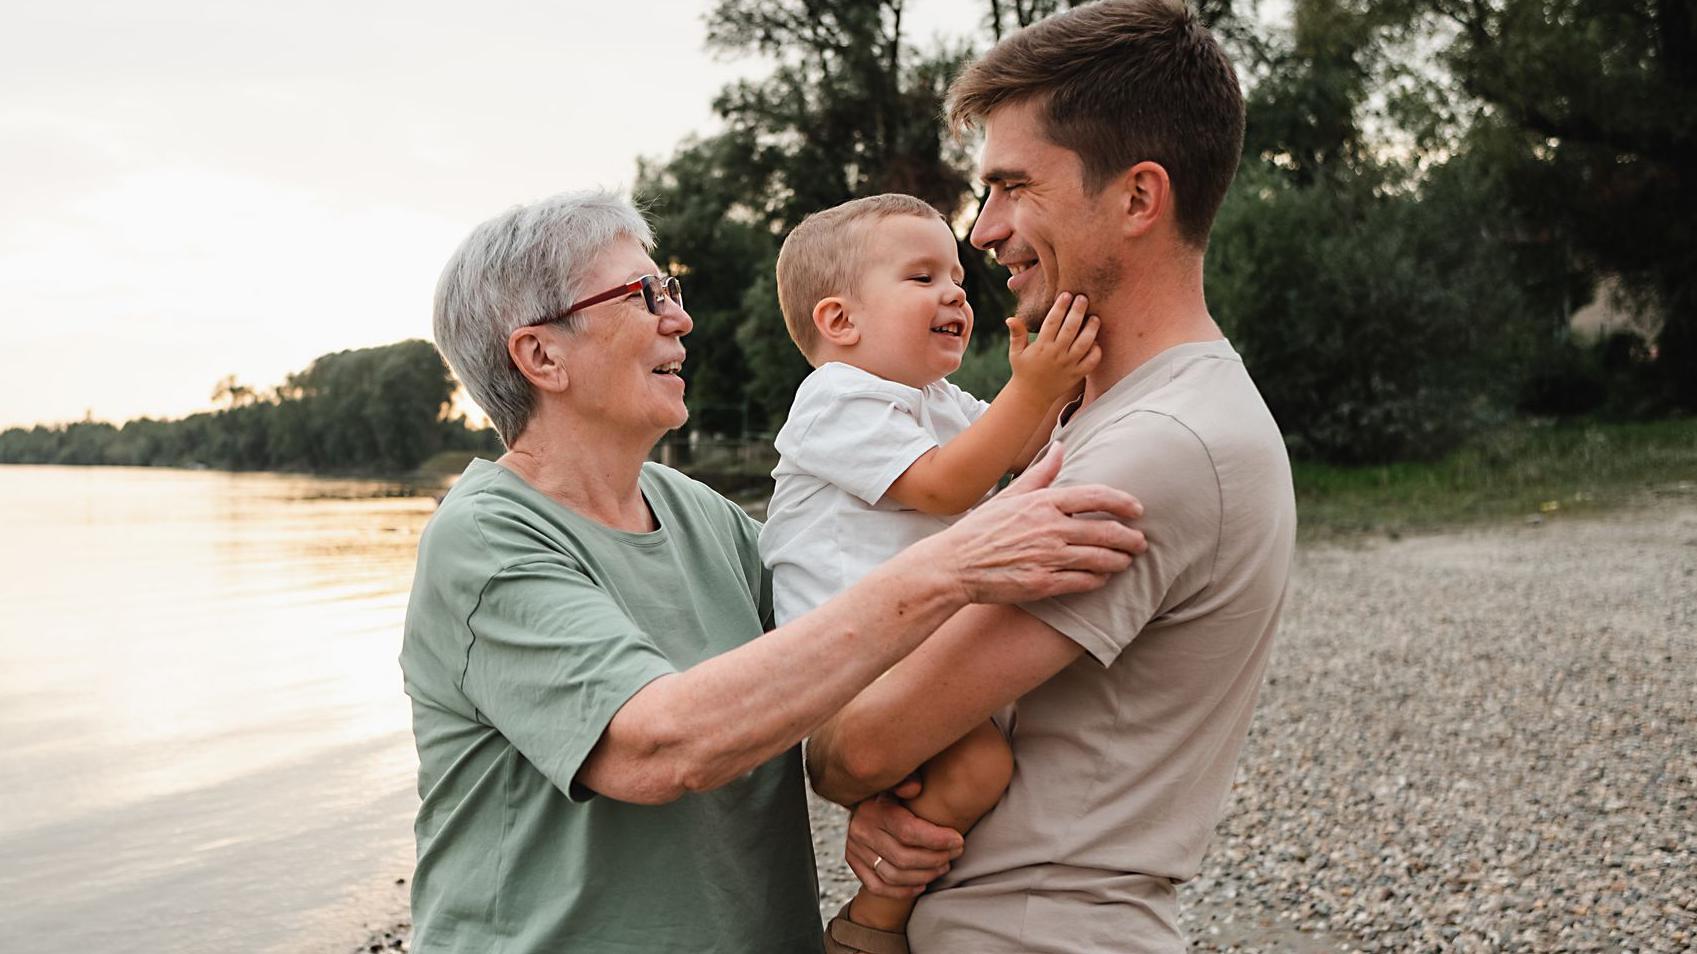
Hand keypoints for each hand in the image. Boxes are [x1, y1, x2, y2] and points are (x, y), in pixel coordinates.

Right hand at [844, 779, 963, 898]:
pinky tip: (922, 883)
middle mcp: (862, 832)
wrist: (860, 801)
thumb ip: (907, 781)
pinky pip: (879, 887)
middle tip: (955, 853)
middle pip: (904, 858)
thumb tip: (914, 788)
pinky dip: (903, 891)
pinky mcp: (855, 865)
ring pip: (894, 876)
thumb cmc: (890, 793)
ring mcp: (856, 851)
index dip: (937, 840)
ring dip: (925, 875)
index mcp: (874, 810)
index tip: (958, 840)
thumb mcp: (897, 782)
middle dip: (936, 859)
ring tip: (943, 866)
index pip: (908, 832)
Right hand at [916, 441, 1145, 604]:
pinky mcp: (1043, 584)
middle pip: (1105, 531)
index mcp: (1043, 502)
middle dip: (1130, 537)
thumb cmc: (981, 529)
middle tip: (1140, 541)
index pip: (1095, 497)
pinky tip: (1103, 578)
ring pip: (1099, 558)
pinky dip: (1098, 580)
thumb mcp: (1010, 494)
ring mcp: (1048, 557)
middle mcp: (1050, 528)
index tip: (1137, 508)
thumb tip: (1060, 447)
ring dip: (1119, 560)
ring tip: (1127, 561)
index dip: (1122, 502)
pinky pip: (1083, 582)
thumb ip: (1041, 472)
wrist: (954, 565)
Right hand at [1005, 292, 1100, 404]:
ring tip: (1095, 318)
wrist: (1031, 396)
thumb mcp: (1016, 352)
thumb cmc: (1024, 370)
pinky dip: (1096, 351)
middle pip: (1070, 329)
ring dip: (1091, 329)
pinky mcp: (1077, 374)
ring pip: (1084, 344)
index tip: (1066, 295)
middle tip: (1083, 298)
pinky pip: (1091, 361)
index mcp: (1041, 346)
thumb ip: (1016, 334)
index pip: (1052, 322)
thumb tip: (1010, 318)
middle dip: (1078, 312)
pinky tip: (1096, 340)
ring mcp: (1068, 365)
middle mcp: (1056, 354)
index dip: (1060, 307)